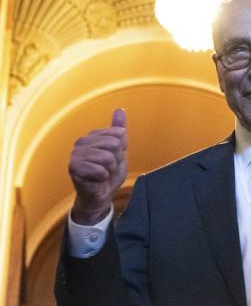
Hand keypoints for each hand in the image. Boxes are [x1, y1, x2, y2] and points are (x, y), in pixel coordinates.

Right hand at [69, 109, 127, 224]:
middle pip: (114, 144)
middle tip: (108, 169)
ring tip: (103, 174)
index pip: (119, 134)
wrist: (100, 195)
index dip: (122, 150)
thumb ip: (118, 131)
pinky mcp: (74, 168)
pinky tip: (96, 180)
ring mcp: (76, 154)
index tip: (114, 159)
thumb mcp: (119, 151)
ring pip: (108, 157)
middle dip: (117, 160)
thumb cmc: (109, 174)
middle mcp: (82, 142)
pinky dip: (103, 178)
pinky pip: (100, 170)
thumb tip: (120, 109)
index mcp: (93, 135)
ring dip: (110, 170)